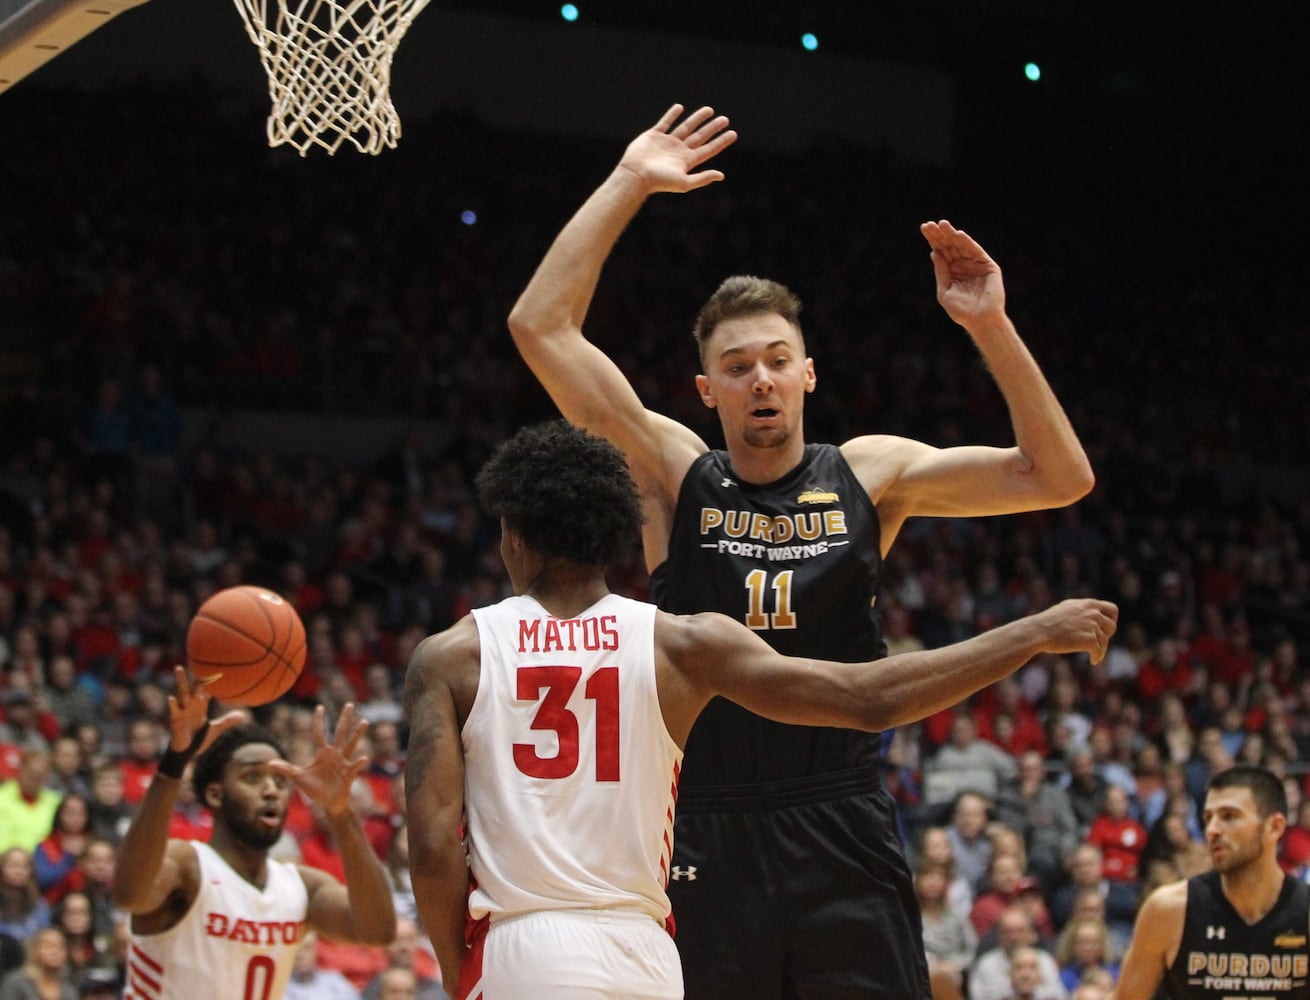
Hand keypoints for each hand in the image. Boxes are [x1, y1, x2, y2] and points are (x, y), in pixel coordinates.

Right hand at [167, 666, 243, 753]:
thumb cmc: (198, 740)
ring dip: (180, 682)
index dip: (212, 679)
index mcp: (200, 706)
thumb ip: (228, 721)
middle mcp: (191, 705)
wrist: (185, 753)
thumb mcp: (215, 729)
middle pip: (194, 687)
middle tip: (197, 659)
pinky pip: (174, 711)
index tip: (218, 666)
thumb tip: (243, 716)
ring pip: (182, 693)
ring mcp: (182, 711)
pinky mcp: (175, 721)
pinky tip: (171, 698)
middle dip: (196, 674)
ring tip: (179, 669)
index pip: (207, 689)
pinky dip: (173, 705)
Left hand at [269, 703, 368, 819]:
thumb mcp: (299, 777)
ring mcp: (343, 763)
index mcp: (322, 753)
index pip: (319, 733)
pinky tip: (363, 758)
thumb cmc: (315, 789)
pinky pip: (354, 767)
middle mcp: (335, 754)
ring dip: (357, 734)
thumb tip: (268, 764)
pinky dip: (358, 763)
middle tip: (349, 704)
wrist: (329, 804)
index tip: (319, 707)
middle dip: (344, 719)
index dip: (319, 721)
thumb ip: (286, 769)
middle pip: (340, 733)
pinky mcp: (349, 774)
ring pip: (351, 745)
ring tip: (364, 721)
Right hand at [617, 103, 737, 194]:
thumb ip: (703, 178)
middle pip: (700, 136)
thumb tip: (721, 175)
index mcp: (687, 161)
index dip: (721, 142)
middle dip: (712, 128)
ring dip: (697, 118)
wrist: (636, 175)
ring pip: (685, 127)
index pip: (708, 149)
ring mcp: (666, 142)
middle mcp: (678, 151)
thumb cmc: (659, 181)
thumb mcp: (685, 182)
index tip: (733, 134)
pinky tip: (680, 107)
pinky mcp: (653, 136)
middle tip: (725, 119)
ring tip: (709, 110)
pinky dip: (672, 115)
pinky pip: (665, 123)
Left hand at [920, 219, 1005, 327]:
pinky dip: (968, 243)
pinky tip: (959, 235)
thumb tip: (934, 253)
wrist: (980, 321)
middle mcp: (962, 265)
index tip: (924, 227)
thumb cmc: (961, 311)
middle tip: (931, 224)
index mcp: (951, 270)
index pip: (940, 251)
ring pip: (961, 246)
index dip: (933, 240)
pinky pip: (976, 251)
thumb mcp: (945, 291)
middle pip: (949, 246)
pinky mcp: (988, 266)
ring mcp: (975, 264)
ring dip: (952, 235)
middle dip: (940, 235)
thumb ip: (941, 272)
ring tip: (943, 224)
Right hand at [1037, 599, 1118, 664]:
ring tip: (1095, 655)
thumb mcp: (1067, 609)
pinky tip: (1093, 661)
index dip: (1111, 619)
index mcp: (1088, 604)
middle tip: (1098, 642)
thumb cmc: (1048, 622)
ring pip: (1105, 641)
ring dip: (1101, 649)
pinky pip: (1099, 651)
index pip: (1112, 609)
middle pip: (1111, 626)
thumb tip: (1093, 614)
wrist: (1038, 631)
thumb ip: (1082, 610)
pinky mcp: (1089, 640)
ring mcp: (1092, 626)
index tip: (1106, 627)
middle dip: (1106, 635)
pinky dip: (1097, 657)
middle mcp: (1093, 613)